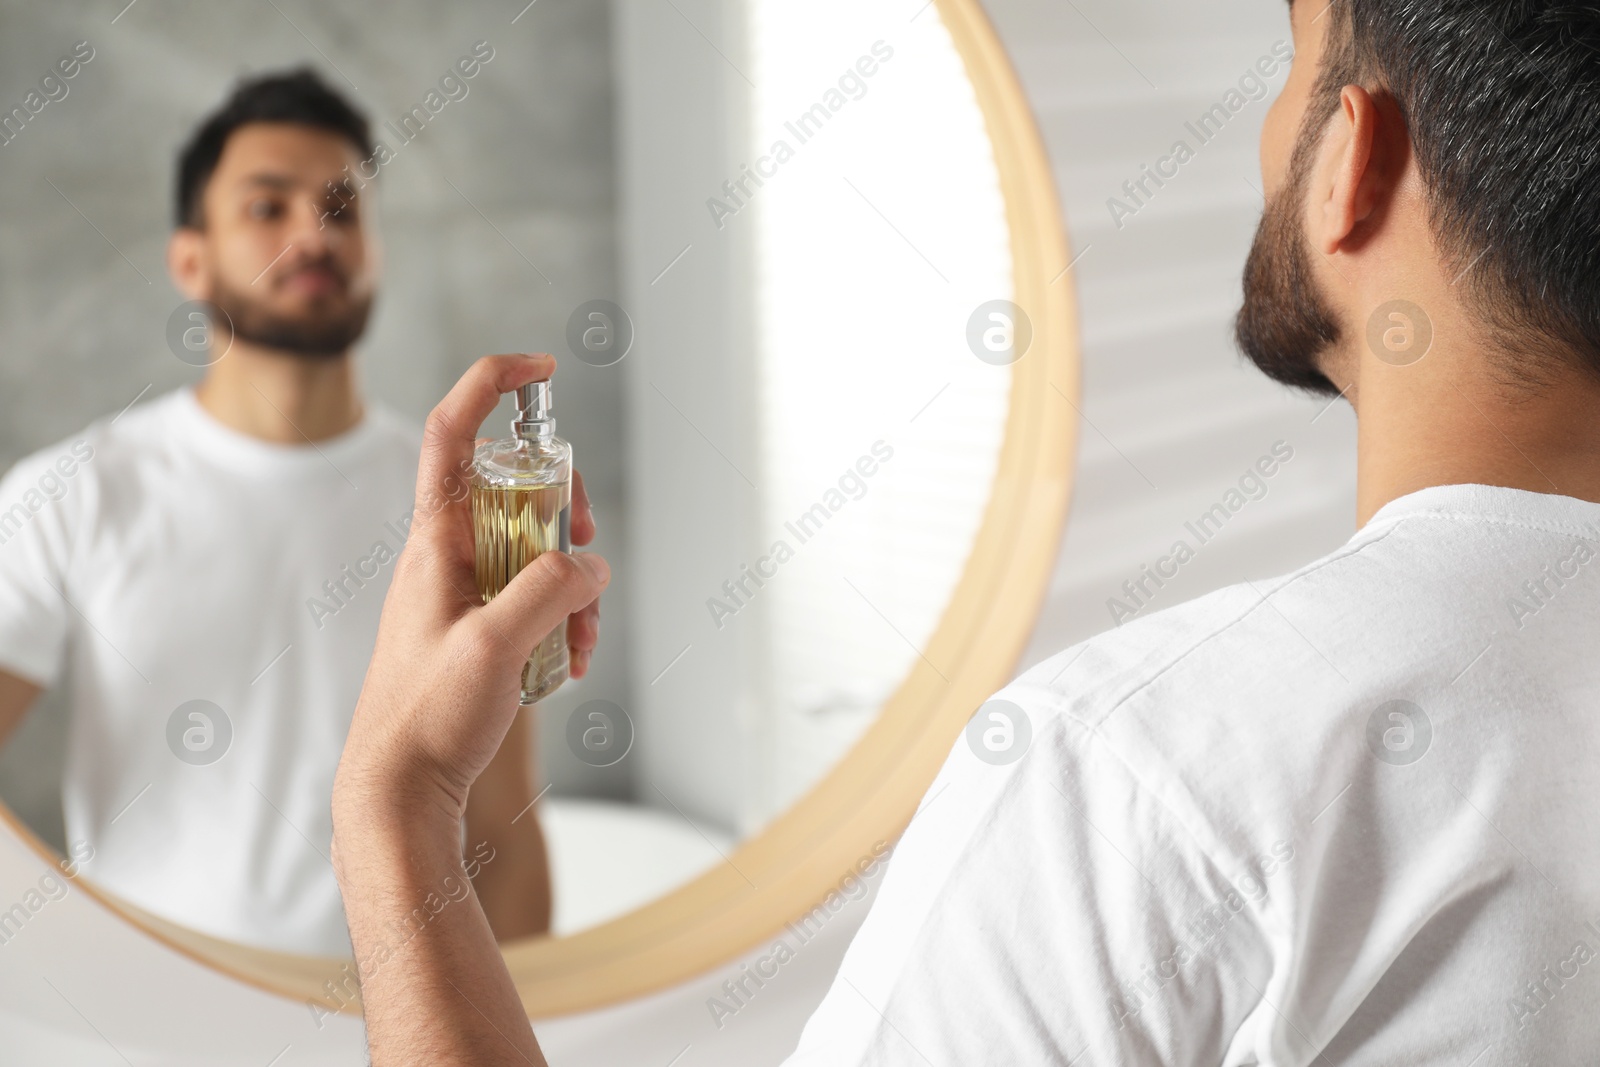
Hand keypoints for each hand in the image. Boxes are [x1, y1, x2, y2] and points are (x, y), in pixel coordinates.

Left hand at [333, 354, 609, 820]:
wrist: (395, 793)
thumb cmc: (424, 720)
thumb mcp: (495, 647)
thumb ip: (549, 591)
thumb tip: (589, 565)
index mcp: (434, 542)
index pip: (451, 433)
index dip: (490, 384)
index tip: (541, 368)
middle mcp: (445, 556)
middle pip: (513, 488)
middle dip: (565, 506)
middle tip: (587, 539)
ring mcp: (461, 593)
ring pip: (532, 549)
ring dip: (572, 582)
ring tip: (580, 638)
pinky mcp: (476, 630)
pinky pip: (531, 599)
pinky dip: (561, 620)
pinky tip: (569, 662)